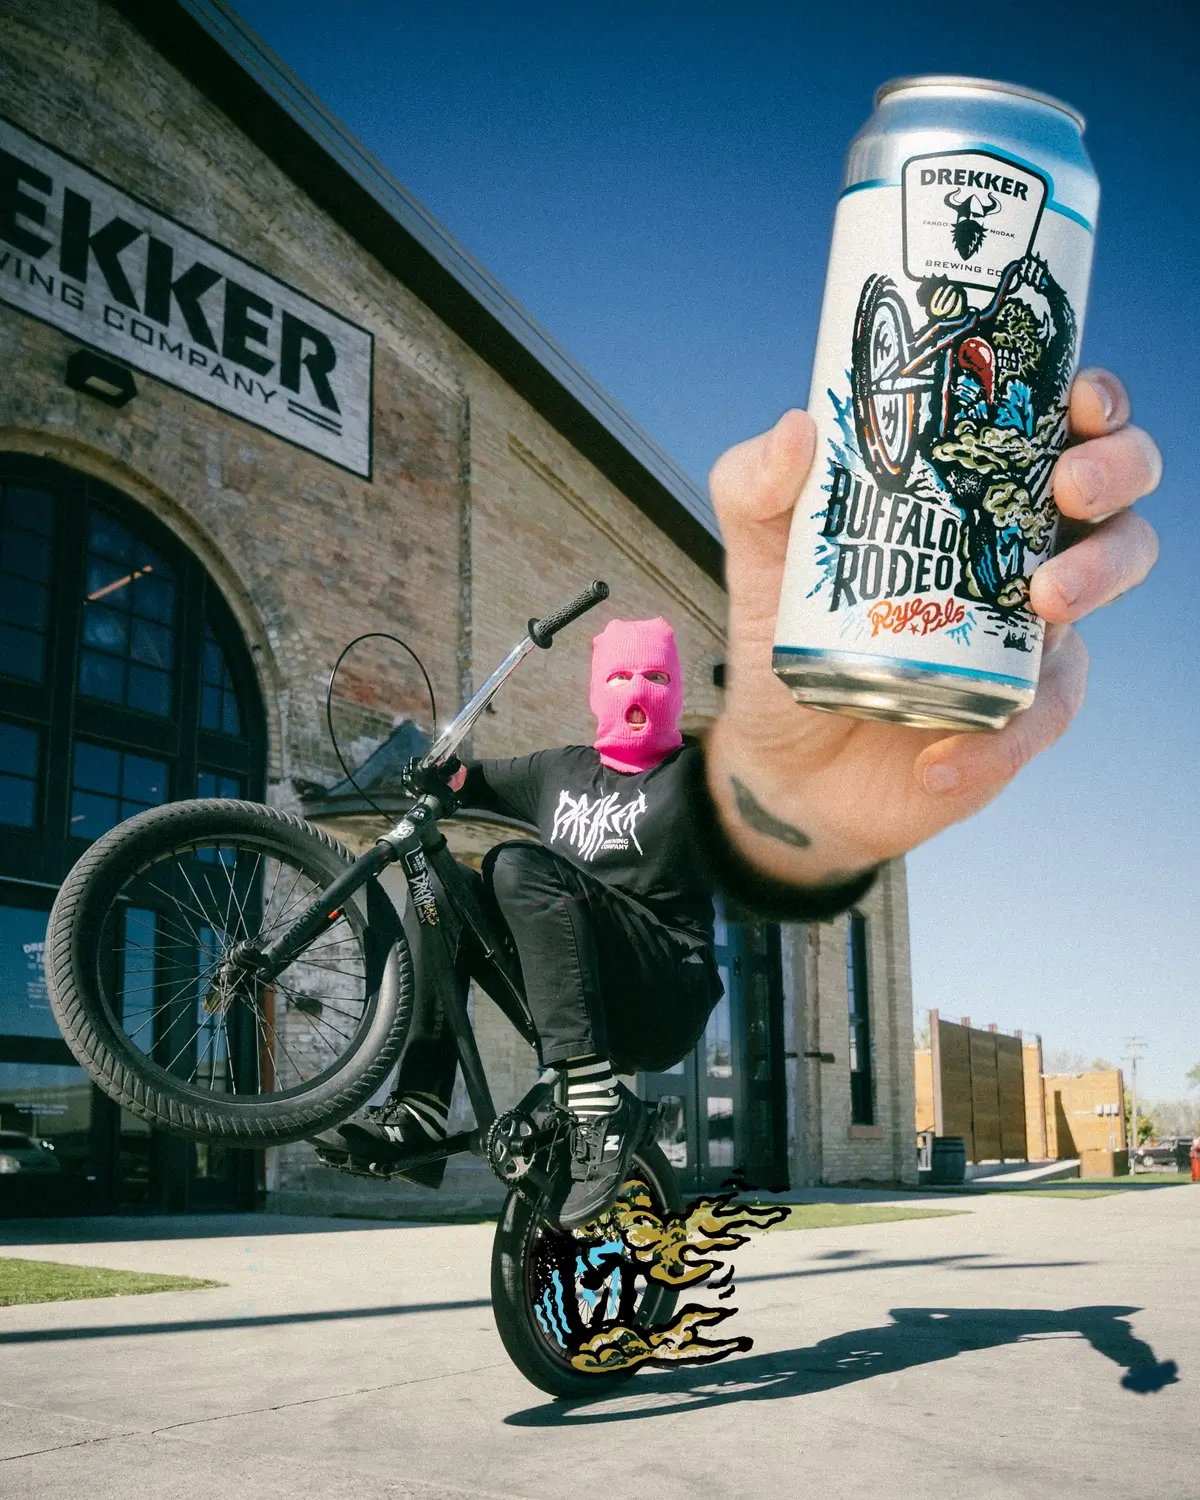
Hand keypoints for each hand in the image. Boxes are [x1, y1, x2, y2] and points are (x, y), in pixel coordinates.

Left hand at [704, 368, 1160, 885]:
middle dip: (1117, 472)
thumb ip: (757, 481)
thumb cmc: (788, 626)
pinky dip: (1001, 739)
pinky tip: (941, 759)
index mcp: (971, 488)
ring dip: (1098, 577)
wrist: (781, 751)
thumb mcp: (757, 546)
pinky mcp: (1021, 710)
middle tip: (1069, 490)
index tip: (1079, 400)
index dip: (1094, 402)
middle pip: (1114, 491)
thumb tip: (797, 429)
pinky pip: (1041, 718)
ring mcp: (1029, 630)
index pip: (1059, 424)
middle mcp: (1017, 549)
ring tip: (1045, 600)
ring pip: (1109, 583)